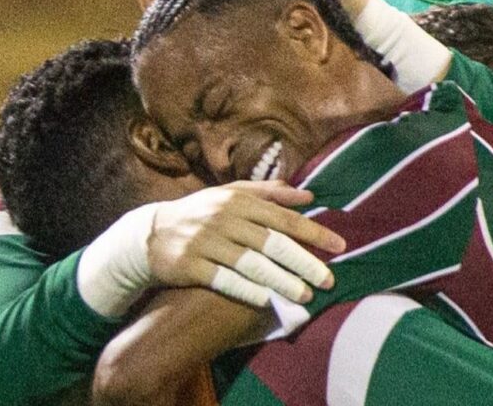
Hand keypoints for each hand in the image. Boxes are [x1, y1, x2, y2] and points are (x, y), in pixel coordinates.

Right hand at [148, 180, 343, 306]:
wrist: (152, 233)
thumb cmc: (201, 213)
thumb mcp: (231, 195)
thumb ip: (269, 193)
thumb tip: (308, 194)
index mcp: (238, 200)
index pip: (283, 217)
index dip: (313, 232)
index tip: (339, 247)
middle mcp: (223, 219)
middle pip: (272, 243)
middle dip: (303, 262)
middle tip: (327, 280)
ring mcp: (206, 242)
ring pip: (251, 264)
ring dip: (281, 281)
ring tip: (305, 296)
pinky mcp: (191, 265)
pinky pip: (225, 280)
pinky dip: (247, 290)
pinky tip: (268, 300)